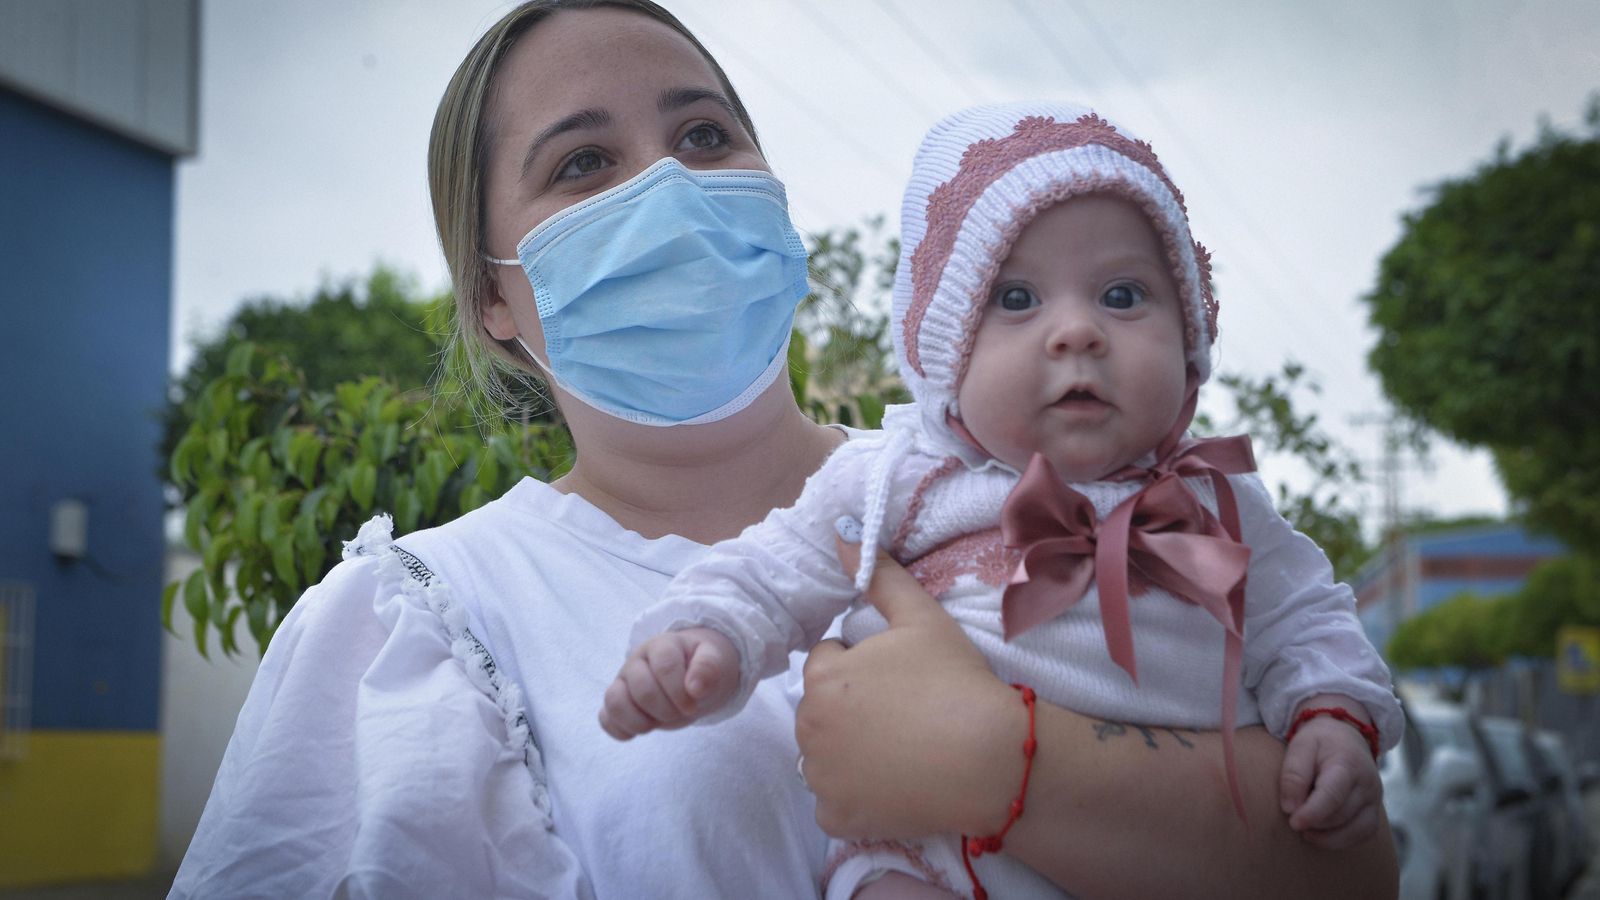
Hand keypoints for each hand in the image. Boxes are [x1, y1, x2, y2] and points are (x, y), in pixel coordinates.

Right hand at [598, 627, 738, 739]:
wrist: (693, 673)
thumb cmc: (702, 664)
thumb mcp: (715, 659)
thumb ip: (708, 667)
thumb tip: (695, 688)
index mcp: (661, 645)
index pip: (664, 666)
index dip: (680, 691)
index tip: (694, 702)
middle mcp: (637, 661)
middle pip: (642, 690)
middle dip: (667, 709)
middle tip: (683, 710)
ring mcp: (623, 682)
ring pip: (614, 702)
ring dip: (640, 721)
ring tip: (658, 721)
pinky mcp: (618, 702)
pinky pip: (605, 718)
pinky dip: (622, 729)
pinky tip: (643, 728)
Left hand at [796, 538, 1021, 838]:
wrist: (991, 760)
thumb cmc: (957, 683)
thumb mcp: (922, 618)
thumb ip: (879, 575)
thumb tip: (841, 529)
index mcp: (823, 676)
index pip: (826, 660)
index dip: (861, 663)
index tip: (898, 675)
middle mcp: (810, 728)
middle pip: (820, 709)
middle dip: (849, 707)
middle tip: (902, 712)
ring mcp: (822, 778)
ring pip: (824, 756)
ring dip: (848, 751)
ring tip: (900, 747)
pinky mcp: (839, 817)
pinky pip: (833, 803)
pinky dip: (855, 797)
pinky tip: (892, 784)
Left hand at [1280, 705, 1382, 849]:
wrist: (1346, 736)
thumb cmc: (1319, 741)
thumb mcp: (1300, 746)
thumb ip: (1293, 774)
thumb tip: (1290, 808)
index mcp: (1347, 764)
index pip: (1333, 795)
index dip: (1312, 813)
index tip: (1293, 823)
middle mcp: (1367, 783)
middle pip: (1340, 815)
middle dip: (1314, 822)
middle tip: (1292, 819)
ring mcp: (1375, 799)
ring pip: (1353, 829)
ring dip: (1326, 835)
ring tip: (1304, 829)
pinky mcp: (1375, 810)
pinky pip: (1363, 834)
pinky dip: (1341, 840)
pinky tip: (1320, 835)